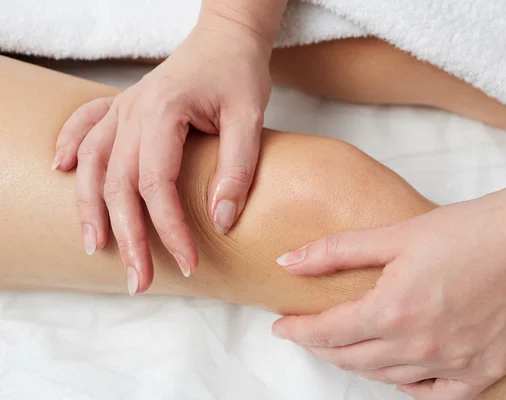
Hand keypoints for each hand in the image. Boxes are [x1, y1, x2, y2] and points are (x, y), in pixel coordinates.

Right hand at [53, 16, 270, 294]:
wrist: (226, 38)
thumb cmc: (238, 73)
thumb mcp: (249, 118)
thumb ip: (237, 168)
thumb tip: (222, 221)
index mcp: (163, 112)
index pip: (156, 184)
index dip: (170, 229)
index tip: (187, 263)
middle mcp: (133, 110)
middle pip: (118, 184)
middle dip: (128, 237)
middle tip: (138, 281)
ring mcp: (123, 107)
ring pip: (94, 163)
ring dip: (90, 207)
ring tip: (95, 246)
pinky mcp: (123, 106)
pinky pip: (86, 126)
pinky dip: (72, 147)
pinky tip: (63, 170)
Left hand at [272, 186, 505, 398]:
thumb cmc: (467, 230)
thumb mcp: (394, 234)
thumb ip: (335, 251)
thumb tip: (288, 261)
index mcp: (392, 311)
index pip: (327, 332)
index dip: (298, 330)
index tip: (281, 327)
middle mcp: (418, 346)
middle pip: (352, 358)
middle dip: (322, 347)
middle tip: (309, 334)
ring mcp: (452, 364)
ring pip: (386, 377)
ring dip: (358, 363)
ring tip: (345, 348)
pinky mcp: (483, 371)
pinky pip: (433, 394)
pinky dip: (408, 385)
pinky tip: (398, 372)